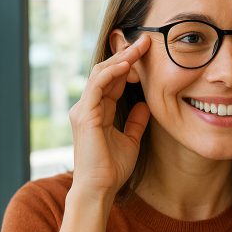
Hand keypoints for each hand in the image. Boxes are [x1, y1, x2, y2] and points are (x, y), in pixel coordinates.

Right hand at [68, 36, 151, 200]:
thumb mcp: (131, 139)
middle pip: (107, 72)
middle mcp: (87, 107)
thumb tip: (144, 104)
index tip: (148, 53)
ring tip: (139, 47)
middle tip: (146, 42)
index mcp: (97, 111)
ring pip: (101, 74)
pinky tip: (128, 65)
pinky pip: (97, 86)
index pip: (113, 80)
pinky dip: (112, 73)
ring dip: (121, 59)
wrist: (100, 189)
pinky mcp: (84, 115)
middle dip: (126, 55)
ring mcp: (83, 110)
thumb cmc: (113, 169)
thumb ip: (135, 121)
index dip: (129, 65)